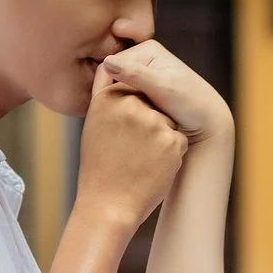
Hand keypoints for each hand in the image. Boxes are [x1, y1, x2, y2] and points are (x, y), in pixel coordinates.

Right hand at [76, 82, 186, 230]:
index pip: (130, 88)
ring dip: (159, 136)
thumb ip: (107, 93)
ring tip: (139, 159)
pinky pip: (177, 138)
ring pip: (166, 120)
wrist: (110, 207)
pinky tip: (152, 166)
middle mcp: (131, 106)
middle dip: (147, 121)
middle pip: (151, 103)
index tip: (123, 129)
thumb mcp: (95, 124)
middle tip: (130, 148)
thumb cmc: (99, 165)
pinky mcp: (171, 140)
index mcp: (109, 99)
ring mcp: (154, 122)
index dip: (130, 111)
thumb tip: (115, 65)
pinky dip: (170, 152)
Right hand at [101, 41, 233, 144]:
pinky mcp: (143, 90)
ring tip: (127, 122)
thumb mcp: (164, 89)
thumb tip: (107, 62)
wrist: (208, 123)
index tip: (113, 111)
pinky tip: (131, 123)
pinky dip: (124, 110)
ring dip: (117, 106)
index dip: (105, 88)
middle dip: (112, 98)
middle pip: (111, 78)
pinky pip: (123, 100)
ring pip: (115, 91)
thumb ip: (136, 76)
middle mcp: (143, 57)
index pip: (108, 66)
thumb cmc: (192, 105)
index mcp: (147, 48)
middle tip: (121, 119)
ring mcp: (142, 74)